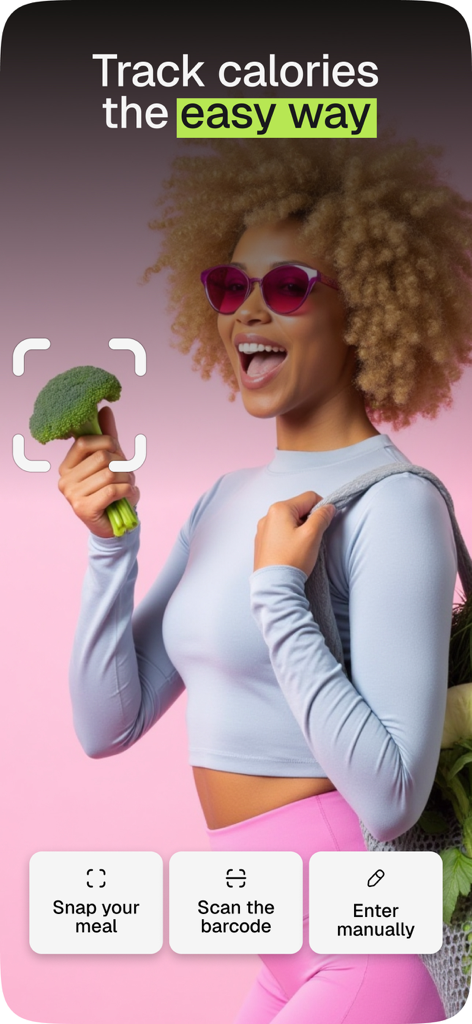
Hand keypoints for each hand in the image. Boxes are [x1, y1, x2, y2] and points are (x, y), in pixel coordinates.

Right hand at [58, 407, 139, 537]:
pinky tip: (128, 496)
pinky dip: (127, 491)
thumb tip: (105, 409)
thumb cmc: (110, 491)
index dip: (107, 442)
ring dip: (128, 479)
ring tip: (128, 486)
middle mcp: (65, 479)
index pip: (84, 442)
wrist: (112, 525)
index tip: (117, 452)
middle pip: (102, 457)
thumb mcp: (111, 462)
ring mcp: (71, 495)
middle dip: (123, 465)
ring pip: (110, 474)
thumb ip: (107, 437)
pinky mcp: (83, 508)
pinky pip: (112, 490)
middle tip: (127, 475)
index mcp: (67, 465)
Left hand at [254, 491, 335, 575]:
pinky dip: (290, 538)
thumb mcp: (312, 535)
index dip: (322, 507)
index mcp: (279, 509)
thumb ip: (322, 516)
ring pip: (289, 522)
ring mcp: (263, 530)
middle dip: (310, 520)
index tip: (326, 522)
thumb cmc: (291, 560)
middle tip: (314, 537)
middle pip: (298, 509)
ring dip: (300, 530)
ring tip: (303, 547)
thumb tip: (328, 507)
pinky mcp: (262, 543)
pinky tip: (293, 552)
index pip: (308, 497)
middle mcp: (268, 516)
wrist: (274, 585)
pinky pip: (280, 533)